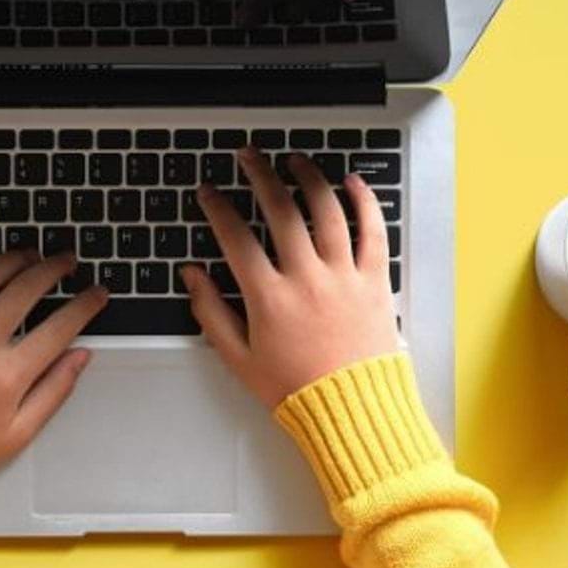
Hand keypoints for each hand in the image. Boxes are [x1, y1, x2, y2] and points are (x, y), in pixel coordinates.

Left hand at [0, 249, 106, 477]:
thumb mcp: (17, 434)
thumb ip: (53, 392)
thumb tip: (80, 358)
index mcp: (8, 376)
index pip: (60, 327)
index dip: (85, 304)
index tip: (96, 293)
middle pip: (24, 290)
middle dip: (53, 269)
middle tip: (66, 261)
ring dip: (10, 259)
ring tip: (27, 254)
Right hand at [181, 149, 398, 407]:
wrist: (353, 411)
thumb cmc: (295, 388)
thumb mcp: (238, 357)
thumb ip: (210, 312)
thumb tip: (192, 275)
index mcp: (269, 297)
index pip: (236, 237)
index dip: (217, 208)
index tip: (208, 191)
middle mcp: (306, 278)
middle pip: (280, 210)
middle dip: (260, 175)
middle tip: (248, 156)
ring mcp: (344, 276)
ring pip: (326, 211)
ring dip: (308, 178)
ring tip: (294, 160)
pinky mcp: (375, 281)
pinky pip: (373, 231)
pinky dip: (364, 202)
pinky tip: (351, 181)